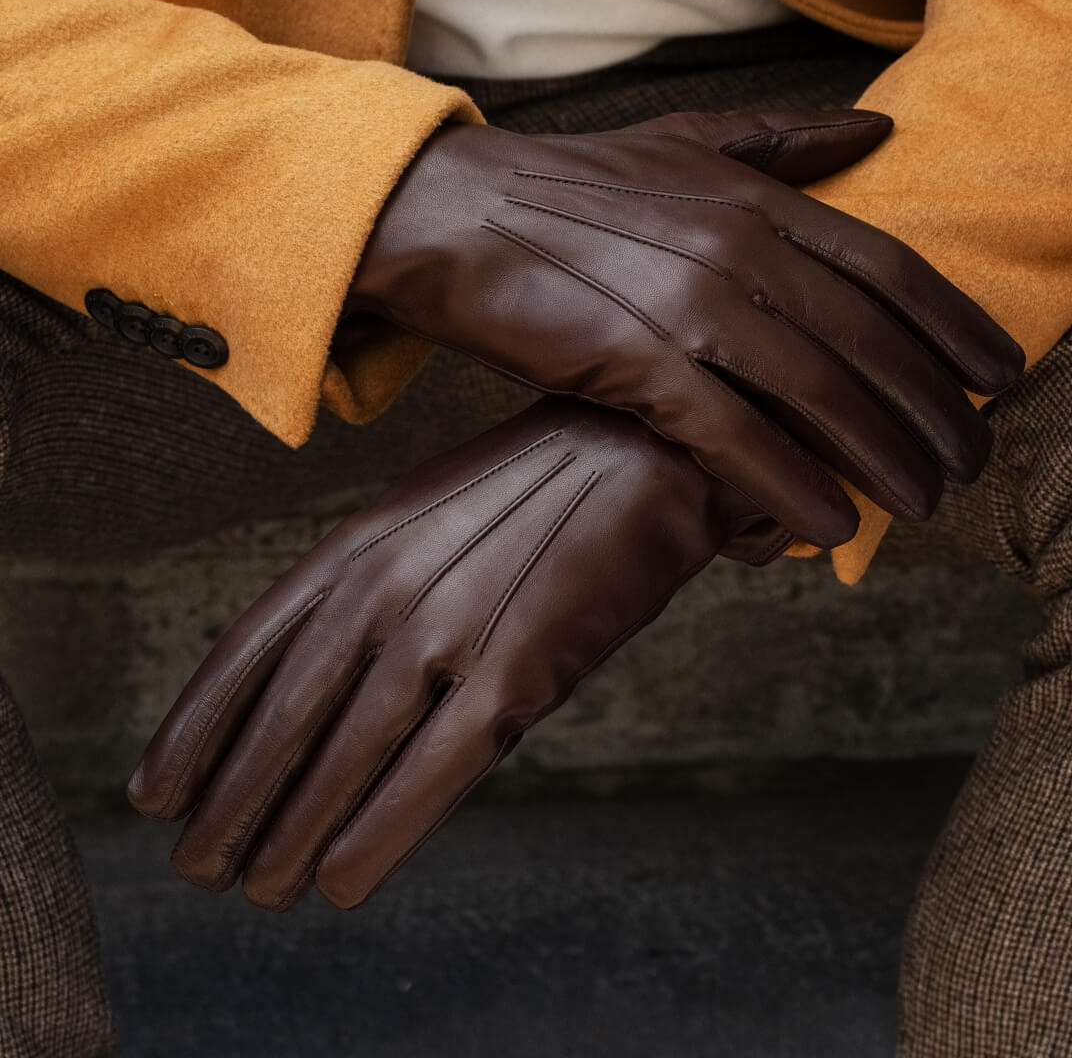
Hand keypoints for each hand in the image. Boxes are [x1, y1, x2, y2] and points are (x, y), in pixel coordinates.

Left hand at [127, 398, 781, 909]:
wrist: (644, 455)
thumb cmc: (532, 495)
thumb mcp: (427, 519)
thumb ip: (369, 589)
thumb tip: (319, 684)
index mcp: (361, 543)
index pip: (249, 650)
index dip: (195, 730)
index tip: (153, 794)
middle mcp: (390, 586)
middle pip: (285, 716)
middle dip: (231, 802)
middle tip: (197, 866)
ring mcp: (454, 628)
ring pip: (346, 756)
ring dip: (291, 833)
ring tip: (259, 888)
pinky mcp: (521, 672)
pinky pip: (432, 775)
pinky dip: (379, 835)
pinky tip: (341, 881)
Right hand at [343, 109, 1023, 545]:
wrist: (456, 214)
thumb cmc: (568, 188)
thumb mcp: (684, 141)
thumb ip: (783, 139)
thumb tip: (876, 129)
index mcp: (757, 196)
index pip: (888, 267)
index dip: (955, 326)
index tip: (1002, 376)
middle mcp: (740, 246)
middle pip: (870, 340)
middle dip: (936, 409)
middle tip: (977, 462)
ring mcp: (691, 304)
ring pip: (819, 393)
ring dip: (884, 456)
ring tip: (927, 504)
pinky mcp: (638, 363)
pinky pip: (737, 436)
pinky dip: (791, 483)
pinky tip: (832, 525)